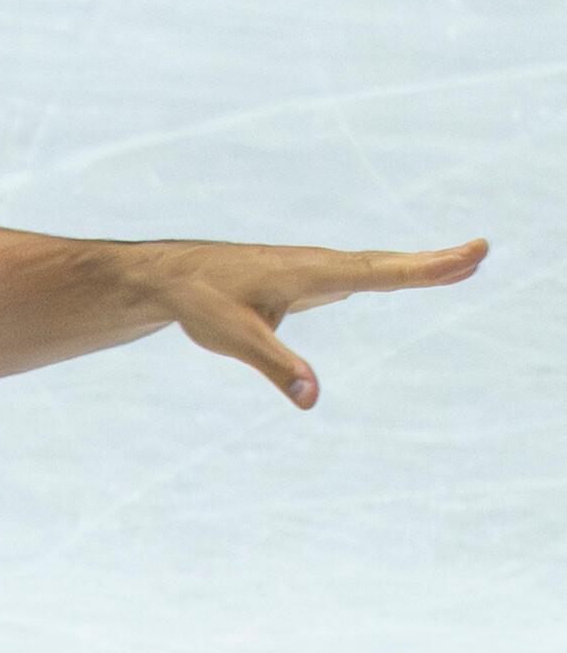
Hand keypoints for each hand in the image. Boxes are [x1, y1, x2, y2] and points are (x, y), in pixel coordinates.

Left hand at [145, 237, 484, 409]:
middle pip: (386, 265)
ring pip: (373, 267)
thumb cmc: (202, 303)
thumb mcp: (235, 339)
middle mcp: (318, 264)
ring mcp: (312, 269)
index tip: (471, 255)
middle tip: (480, 253)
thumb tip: (312, 400)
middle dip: (434, 262)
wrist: (171, 277)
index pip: (381, 273)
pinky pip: (354, 274)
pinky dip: (385, 271)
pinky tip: (395, 274)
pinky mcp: (303, 277)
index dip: (426, 267)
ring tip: (457, 264)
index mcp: (311, 273)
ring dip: (415, 264)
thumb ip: (277, 367)